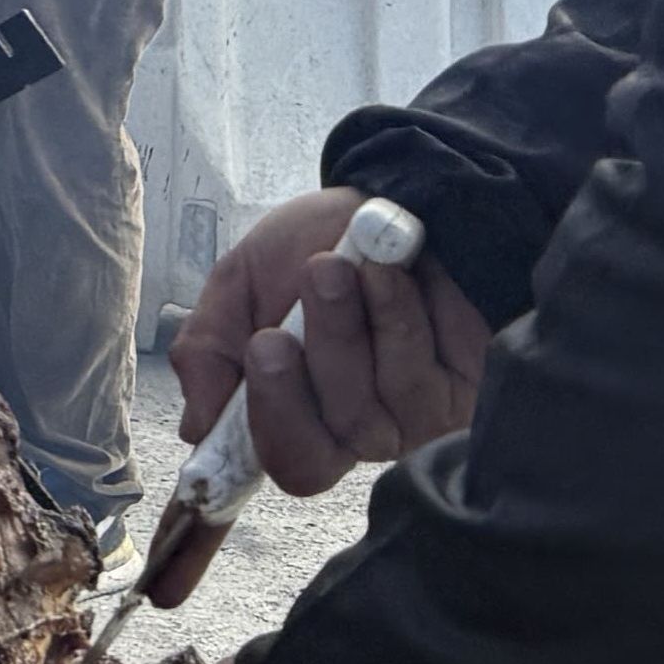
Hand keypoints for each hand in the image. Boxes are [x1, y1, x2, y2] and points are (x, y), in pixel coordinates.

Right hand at [171, 186, 488, 490]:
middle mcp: (363, 430)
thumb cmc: (318, 245)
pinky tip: (394, 275)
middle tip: (318, 273)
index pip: (290, 462)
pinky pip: (423, 376)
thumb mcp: (241, 283)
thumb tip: (198, 426)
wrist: (393, 200)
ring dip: (357, 323)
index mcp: (301, 414)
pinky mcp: (466, 395)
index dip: (271, 424)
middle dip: (322, 348)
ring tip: (350, 263)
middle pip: (334, 436)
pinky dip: (400, 316)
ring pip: (377, 406)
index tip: (261, 348)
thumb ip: (207, 348)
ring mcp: (419, 418)